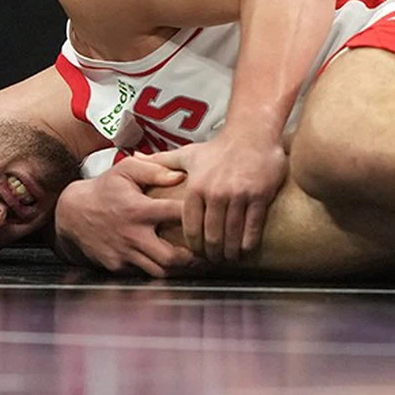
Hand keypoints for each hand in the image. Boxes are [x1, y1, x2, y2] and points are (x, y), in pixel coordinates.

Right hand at [52, 156, 199, 276]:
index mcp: (139, 210)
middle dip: (193, 258)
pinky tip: (171, 264)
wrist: (71, 214)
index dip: (198, 215)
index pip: (177, 214)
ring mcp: (124, 254)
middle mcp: (132, 235)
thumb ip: (155, 169)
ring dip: (179, 269)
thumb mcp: (126, 170)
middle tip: (207, 252)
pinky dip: (158, 270)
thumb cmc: (104, 189)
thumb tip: (181, 175)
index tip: (212, 216)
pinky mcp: (117, 267)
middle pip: (172, 257)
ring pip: (160, 271)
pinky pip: (143, 273)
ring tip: (195, 261)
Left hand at [138, 135, 286, 262]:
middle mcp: (215, 193)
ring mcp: (238, 196)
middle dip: (212, 253)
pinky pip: (252, 228)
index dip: (193, 245)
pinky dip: (248, 243)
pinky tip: (245, 249)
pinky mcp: (259, 197)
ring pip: (232, 235)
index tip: (196, 253)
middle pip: (212, 236)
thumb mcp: (188, 154)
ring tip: (229, 258)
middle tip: (214, 260)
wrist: (252, 133)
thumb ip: (162, 162)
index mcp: (196, 187)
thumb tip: (135, 158)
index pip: (190, 226)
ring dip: (230, 252)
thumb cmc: (219, 147)